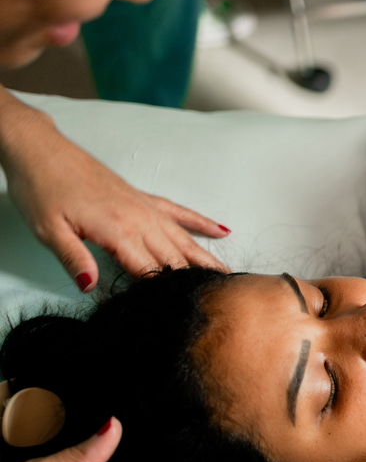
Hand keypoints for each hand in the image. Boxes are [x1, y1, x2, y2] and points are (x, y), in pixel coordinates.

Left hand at [0, 101, 229, 291]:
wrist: (40, 150)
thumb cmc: (40, 189)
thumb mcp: (47, 230)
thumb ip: (74, 259)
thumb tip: (91, 287)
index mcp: (118, 231)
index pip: (149, 272)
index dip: (162, 294)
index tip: (176, 312)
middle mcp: (140, 220)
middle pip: (174, 259)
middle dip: (195, 282)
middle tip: (217, 303)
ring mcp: (145, 207)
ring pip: (184, 240)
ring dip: (207, 260)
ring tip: (228, 277)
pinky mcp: (144, 198)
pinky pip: (180, 213)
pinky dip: (202, 223)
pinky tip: (222, 231)